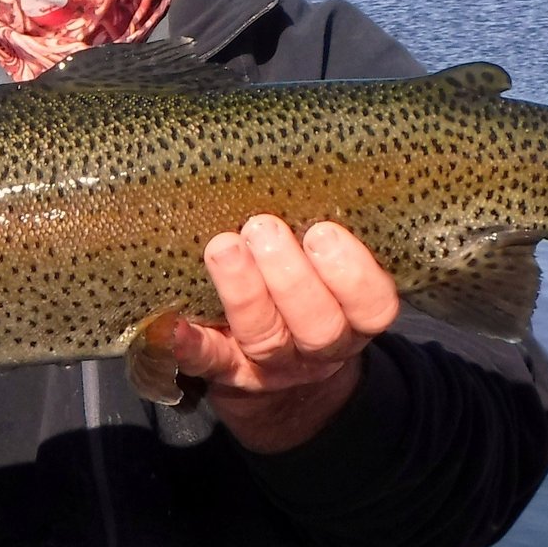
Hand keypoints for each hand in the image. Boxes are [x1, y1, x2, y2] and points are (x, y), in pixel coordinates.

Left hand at [173, 215, 399, 451]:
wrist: (272, 374)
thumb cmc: (300, 289)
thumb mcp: (324, 268)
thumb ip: (319, 239)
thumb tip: (297, 172)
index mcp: (352, 318)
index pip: (372, 307)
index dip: (352, 274)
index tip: (323, 231)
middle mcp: (318, 348)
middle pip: (318, 327)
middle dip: (291, 278)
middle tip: (263, 228)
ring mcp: (272, 366)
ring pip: (266, 339)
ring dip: (245, 293)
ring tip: (224, 248)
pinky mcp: (224, 371)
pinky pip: (208, 363)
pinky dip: (190, 345)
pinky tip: (174, 324)